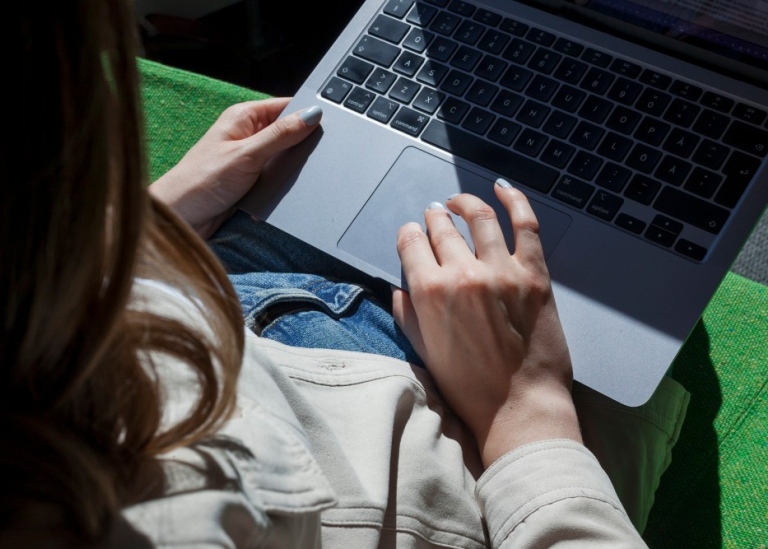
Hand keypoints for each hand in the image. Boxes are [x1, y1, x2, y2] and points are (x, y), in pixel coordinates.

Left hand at [149, 98, 322, 238]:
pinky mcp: (251, 180)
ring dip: (289, 170)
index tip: (326, 126)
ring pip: (284, 158)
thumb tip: (311, 116)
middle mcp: (246, 134)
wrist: (183, 218)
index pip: (285, 106)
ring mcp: (249, 158)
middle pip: (287, 133)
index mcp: (243, 117)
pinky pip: (276, 178)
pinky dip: (281, 185)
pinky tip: (280, 192)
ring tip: (289, 178)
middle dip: (299, 147)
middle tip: (310, 158)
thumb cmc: (202, 181)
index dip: (306, 115)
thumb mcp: (248, 154)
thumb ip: (281, 135)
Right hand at [392, 180, 581, 466]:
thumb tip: (399, 286)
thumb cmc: (468, 386)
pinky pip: (525, 224)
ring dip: (464, 204)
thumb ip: (405, 313)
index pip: (411, 242)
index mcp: (429, 292)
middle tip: (436, 216)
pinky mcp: (534, 274)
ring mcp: (502, 270)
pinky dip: (514, 199)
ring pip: (478, 218)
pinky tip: (502, 188)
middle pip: (442, 227)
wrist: (519, 407)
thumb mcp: (423, 350)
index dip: (409, 234)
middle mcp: (462, 273)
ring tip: (459, 202)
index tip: (413, 234)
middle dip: (434, 218)